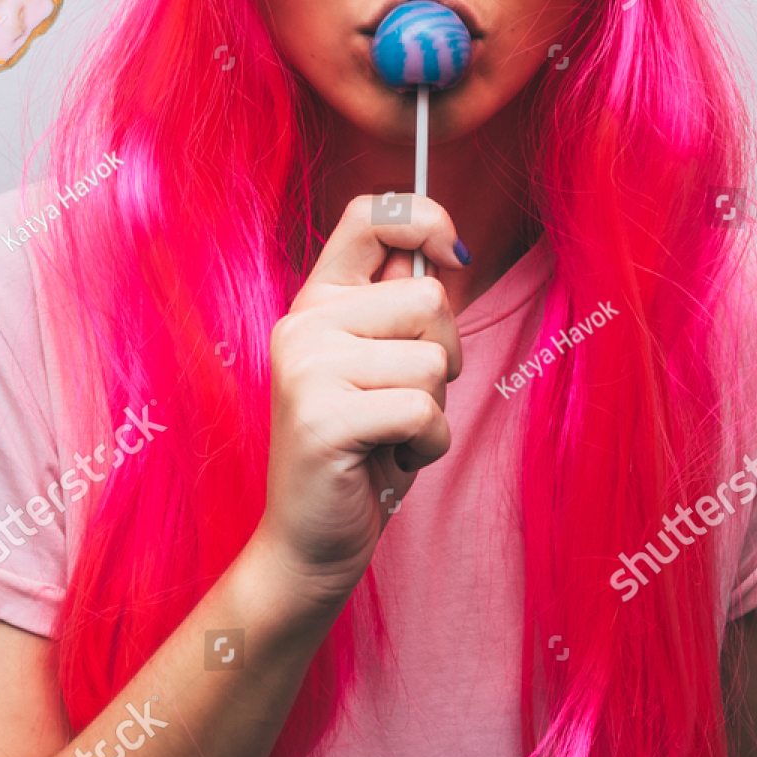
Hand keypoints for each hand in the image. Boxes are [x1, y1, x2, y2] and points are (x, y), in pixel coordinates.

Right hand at [258, 193, 465, 610]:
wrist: (309, 543)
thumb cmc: (362, 452)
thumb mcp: (383, 367)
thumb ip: (400, 310)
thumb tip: (448, 253)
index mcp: (316, 301)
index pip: (371, 213)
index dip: (425, 218)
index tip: (453, 254)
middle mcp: (303, 324)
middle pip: (428, 297)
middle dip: (444, 356)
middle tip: (403, 401)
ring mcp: (308, 368)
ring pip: (432, 359)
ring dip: (433, 410)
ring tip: (389, 436)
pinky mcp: (323, 418)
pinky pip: (423, 410)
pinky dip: (425, 446)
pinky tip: (387, 463)